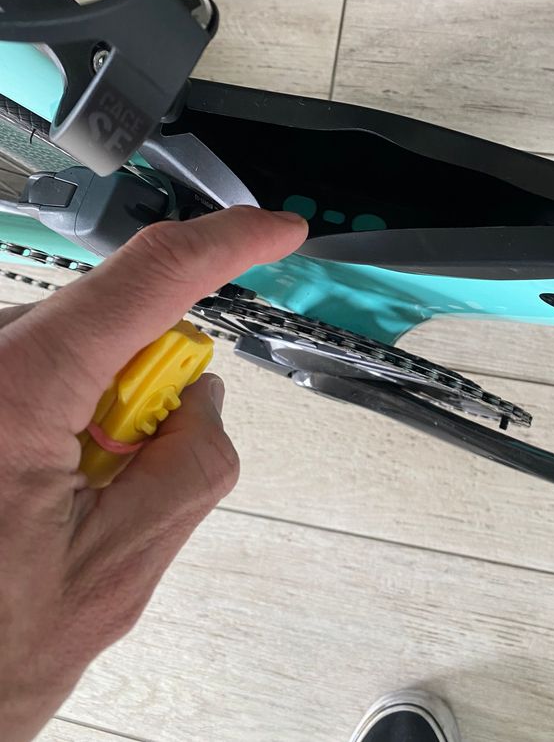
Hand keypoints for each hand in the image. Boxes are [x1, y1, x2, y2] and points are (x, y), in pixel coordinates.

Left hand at [0, 206, 306, 740]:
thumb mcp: (119, 570)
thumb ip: (191, 465)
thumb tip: (204, 398)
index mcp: (13, 393)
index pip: (149, 276)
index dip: (228, 241)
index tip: (277, 232)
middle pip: (107, 313)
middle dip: (147, 375)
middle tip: (129, 463)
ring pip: (72, 339)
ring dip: (98, 400)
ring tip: (66, 493)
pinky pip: (38, 360)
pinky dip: (63, 406)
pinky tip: (38, 478)